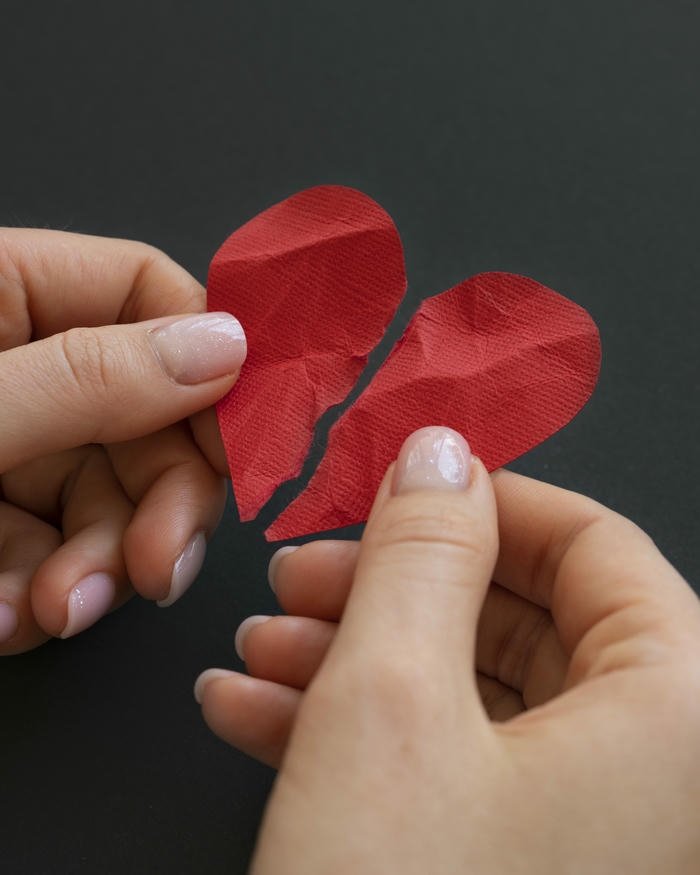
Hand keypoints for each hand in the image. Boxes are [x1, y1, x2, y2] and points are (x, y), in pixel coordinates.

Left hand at [0, 229, 244, 653]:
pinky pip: (50, 549)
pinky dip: (38, 594)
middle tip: (156, 569)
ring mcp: (2, 441)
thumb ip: (88, 380)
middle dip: (156, 504)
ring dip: (97, 568)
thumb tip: (228, 348)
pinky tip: (2, 620)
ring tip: (51, 613)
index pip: (145, 295)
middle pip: (144, 416)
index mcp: (1, 291)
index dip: (210, 364)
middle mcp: (15, 362)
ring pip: (106, 497)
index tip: (245, 447)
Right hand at [196, 427, 699, 873]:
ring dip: (355, 658)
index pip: (592, 545)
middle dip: (393, 588)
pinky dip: (356, 732)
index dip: (482, 503)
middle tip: (303, 571)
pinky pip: (447, 768)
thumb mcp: (388, 699)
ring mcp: (589, 830)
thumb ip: (421, 550)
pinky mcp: (520, 868)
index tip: (393, 492)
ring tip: (259, 649)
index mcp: (679, 716)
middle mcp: (658, 776)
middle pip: (518, 620)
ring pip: (469, 695)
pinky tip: (256, 715)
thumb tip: (438, 452)